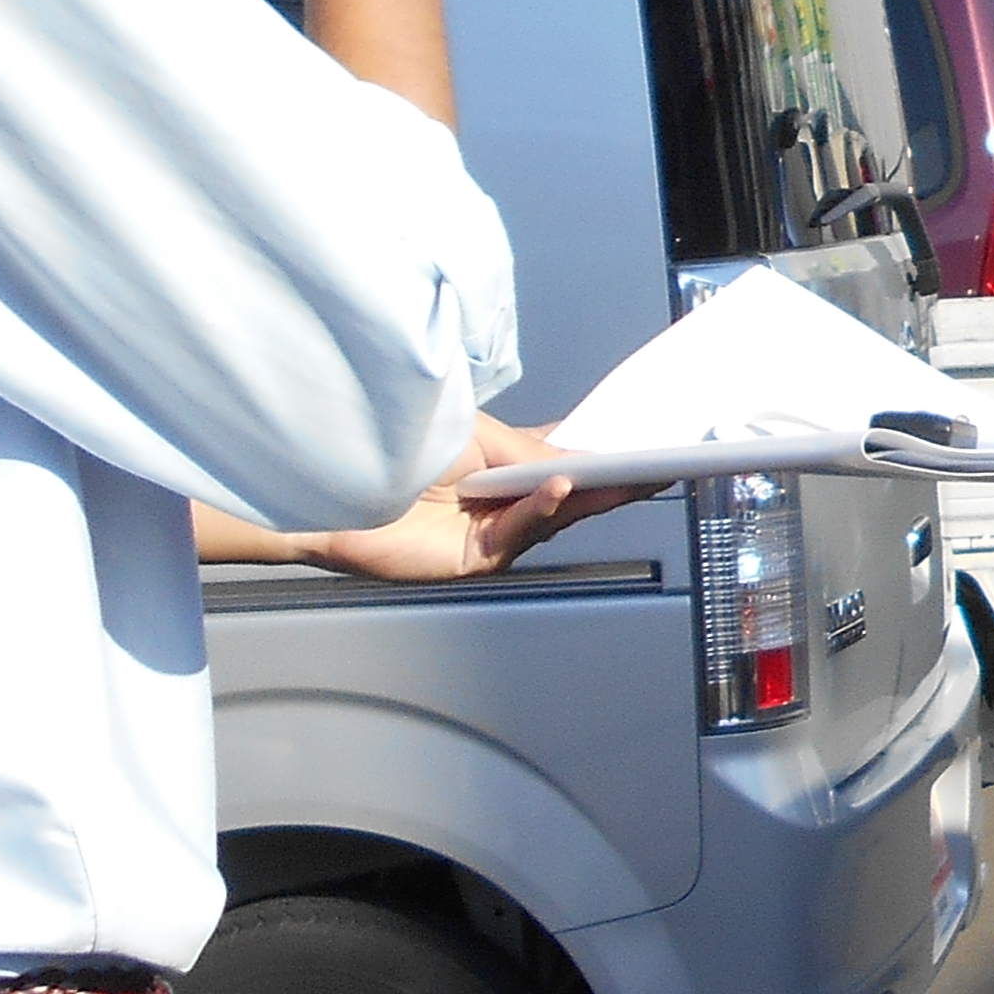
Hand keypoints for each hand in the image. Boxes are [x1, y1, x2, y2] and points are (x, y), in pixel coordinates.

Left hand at [196, 423, 663, 582]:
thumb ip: (531, 451)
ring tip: (629, 474)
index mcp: (505, 465)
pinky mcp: (475, 559)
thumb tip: (585, 459)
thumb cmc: (394, 450)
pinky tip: (561, 488)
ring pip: (554, 515)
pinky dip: (540, 509)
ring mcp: (492, 533)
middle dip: (616, 480)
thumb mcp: (474, 435)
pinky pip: (517, 532)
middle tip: (660, 466)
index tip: (649, 447)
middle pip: (571, 493)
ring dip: (591, 495)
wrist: (334, 483)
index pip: (567, 461)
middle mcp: (503, 502)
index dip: (607, 457)